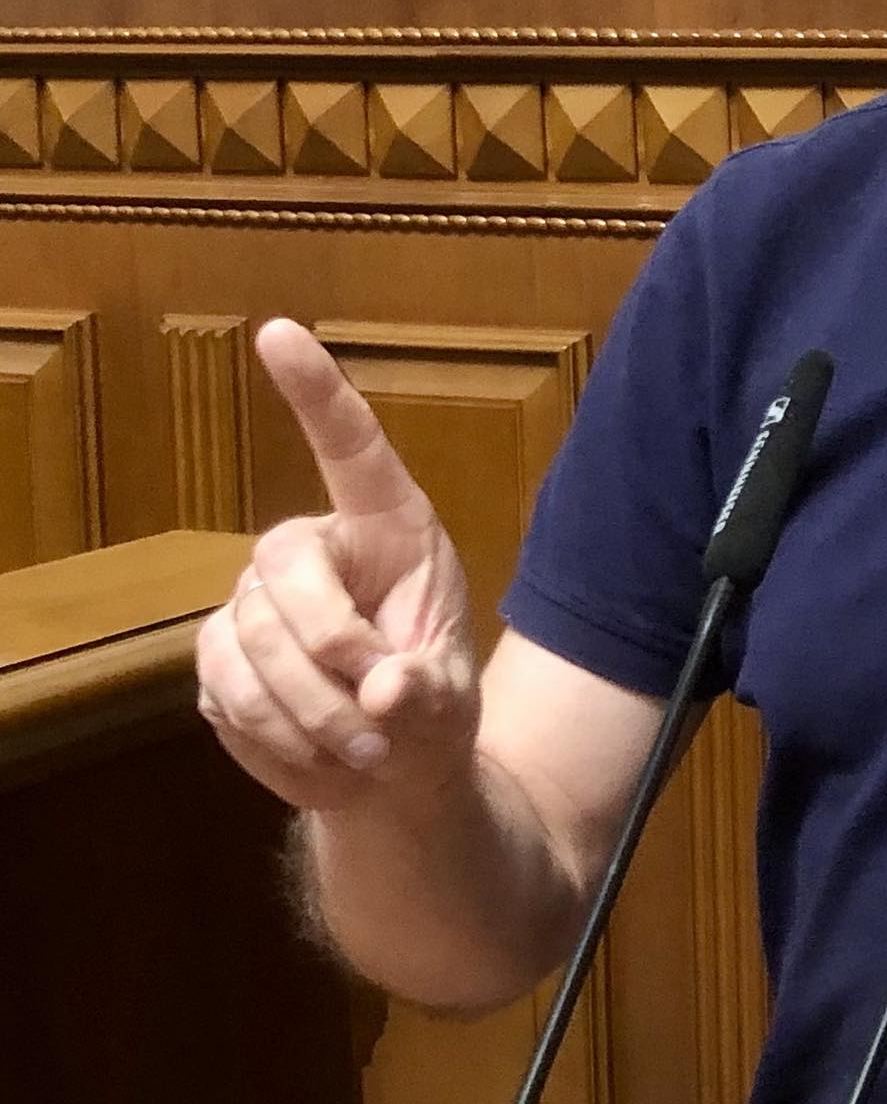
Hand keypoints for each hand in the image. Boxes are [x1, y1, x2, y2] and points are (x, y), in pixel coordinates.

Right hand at [195, 319, 479, 812]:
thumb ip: (428, 694)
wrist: (389, 773)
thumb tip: (386, 691)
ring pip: (252, 644)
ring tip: (363, 752)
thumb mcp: (451, 703)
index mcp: (390, 527)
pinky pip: (227, 691)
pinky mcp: (218, 656)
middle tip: (378, 729)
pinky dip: (274, 738)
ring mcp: (255, 600)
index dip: (315, 389)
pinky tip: (312, 751)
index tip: (279, 331)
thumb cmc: (429, 708)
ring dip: (309, 715)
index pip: (349, 445)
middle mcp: (316, 547)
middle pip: (286, 573)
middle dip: (330, 657)